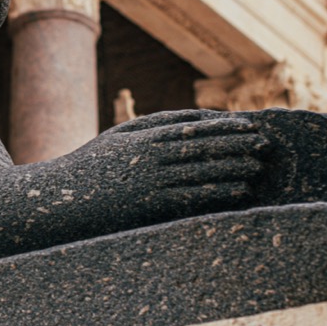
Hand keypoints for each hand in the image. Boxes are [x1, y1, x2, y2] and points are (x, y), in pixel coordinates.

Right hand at [74, 110, 269, 219]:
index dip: (223, 127)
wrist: (62, 198)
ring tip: (257, 167)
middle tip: (264, 144)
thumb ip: (152, 124)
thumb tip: (190, 119)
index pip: (192, 128)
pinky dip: (218, 193)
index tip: (248, 125)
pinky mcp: (150, 206)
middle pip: (201, 148)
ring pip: (201, 172)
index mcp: (142, 137)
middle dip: (235, 145)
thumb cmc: (91, 165)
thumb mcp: (118, 136)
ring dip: (233, 168)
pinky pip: (192, 198)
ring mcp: (150, 182)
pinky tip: (238, 192)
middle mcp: (149, 157)